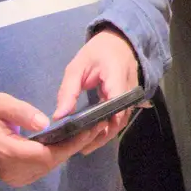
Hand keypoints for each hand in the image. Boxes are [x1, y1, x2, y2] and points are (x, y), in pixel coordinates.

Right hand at [0, 93, 99, 186]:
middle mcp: (11, 169)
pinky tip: (69, 141)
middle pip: (51, 162)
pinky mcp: (17, 178)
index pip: (46, 153)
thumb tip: (44, 123)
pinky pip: (43, 168)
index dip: (70, 143)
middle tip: (97, 127)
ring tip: (88, 132)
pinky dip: (57, 156)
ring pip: (49, 166)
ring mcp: (13, 177)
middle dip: (75, 145)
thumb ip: (20, 111)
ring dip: (68, 151)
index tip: (90, 129)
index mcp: (6, 150)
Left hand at [53, 28, 140, 154]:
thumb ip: (68, 91)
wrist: (119, 41)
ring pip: (120, 122)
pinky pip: (120, 118)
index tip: (85, 136)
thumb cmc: (97, 52)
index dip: (103, 123)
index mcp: (117, 77)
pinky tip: (94, 136)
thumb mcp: (77, 67)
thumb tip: (58, 116)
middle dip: (101, 136)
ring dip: (105, 135)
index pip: (115, 105)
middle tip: (81, 149)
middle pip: (119, 119)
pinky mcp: (128, 100)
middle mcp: (129, 90)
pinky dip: (108, 128)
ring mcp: (131, 97)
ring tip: (85, 147)